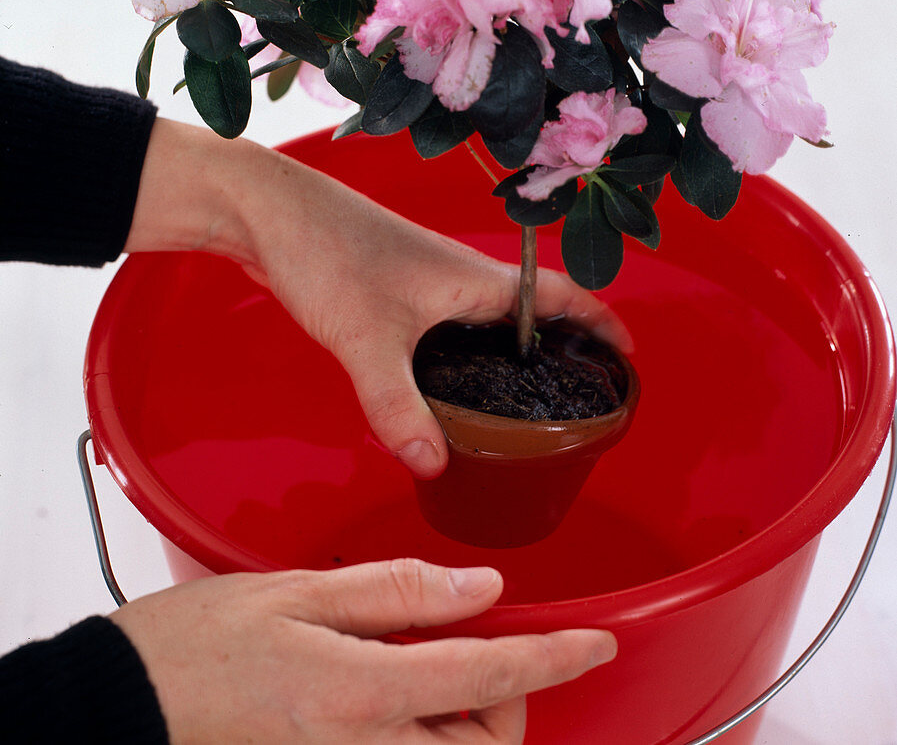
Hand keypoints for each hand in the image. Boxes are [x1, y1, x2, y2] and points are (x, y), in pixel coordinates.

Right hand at [112, 558, 616, 742]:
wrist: (119, 712)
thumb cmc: (194, 646)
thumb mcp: (294, 592)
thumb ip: (393, 592)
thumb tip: (476, 586)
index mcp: (360, 690)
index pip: (488, 673)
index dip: (553, 657)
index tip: (594, 643)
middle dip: (507, 703)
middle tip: (485, 653)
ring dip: (468, 726)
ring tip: (437, 675)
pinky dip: (426, 739)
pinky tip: (399, 702)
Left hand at [126, 119, 632, 476]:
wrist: (266, 213)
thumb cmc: (325, 254)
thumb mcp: (366, 340)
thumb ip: (399, 407)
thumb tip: (434, 466)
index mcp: (475, 279)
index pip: (563, 296)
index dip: (602, 323)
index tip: (630, 358)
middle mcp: (459, 277)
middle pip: (530, 314)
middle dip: (561, 352)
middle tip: (577, 401)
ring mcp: (425, 283)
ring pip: (484, 325)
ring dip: (506, 358)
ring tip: (518, 407)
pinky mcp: (392, 292)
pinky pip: (445, 330)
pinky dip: (460, 359)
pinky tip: (443, 393)